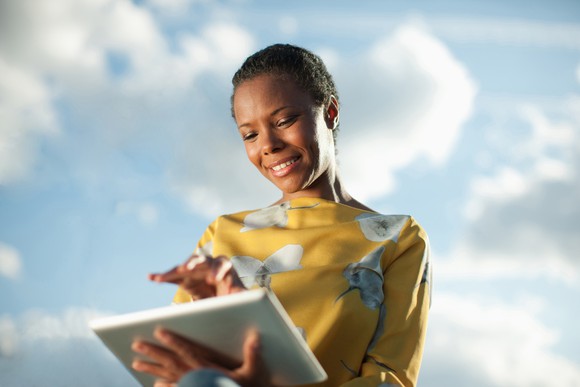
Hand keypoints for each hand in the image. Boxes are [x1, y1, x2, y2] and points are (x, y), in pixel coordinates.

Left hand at [132, 327, 270, 386]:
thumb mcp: (254, 372)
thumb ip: (253, 354)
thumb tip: (255, 337)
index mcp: (209, 370)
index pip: (188, 352)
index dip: (174, 341)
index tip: (160, 330)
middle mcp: (197, 378)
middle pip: (172, 363)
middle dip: (154, 353)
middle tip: (137, 344)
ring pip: (168, 377)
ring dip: (152, 369)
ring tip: (136, 363)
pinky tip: (155, 384)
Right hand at [149, 254, 245, 299]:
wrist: (223, 302)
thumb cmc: (234, 297)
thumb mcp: (239, 297)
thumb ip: (242, 295)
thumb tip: (254, 297)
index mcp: (226, 268)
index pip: (222, 264)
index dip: (218, 269)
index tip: (214, 279)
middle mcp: (209, 266)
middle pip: (201, 261)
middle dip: (194, 264)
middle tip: (188, 269)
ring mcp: (195, 271)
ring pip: (184, 267)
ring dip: (175, 270)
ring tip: (164, 276)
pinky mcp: (184, 279)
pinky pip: (173, 277)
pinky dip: (162, 277)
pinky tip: (151, 277)